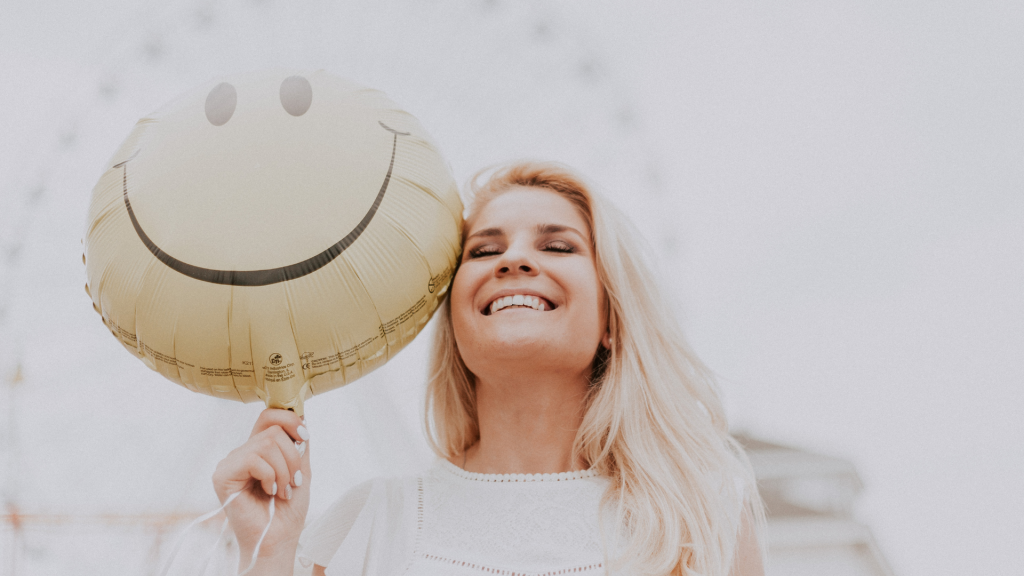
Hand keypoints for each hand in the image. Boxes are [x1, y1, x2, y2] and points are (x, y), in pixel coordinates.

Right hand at [212, 408, 310, 567]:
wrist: (279, 538)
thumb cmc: (288, 509)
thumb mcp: (301, 469)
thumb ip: (299, 443)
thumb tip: (301, 416)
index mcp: (259, 449)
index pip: (269, 416)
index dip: (290, 419)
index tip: (305, 437)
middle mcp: (242, 452)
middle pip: (273, 430)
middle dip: (293, 457)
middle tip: (293, 482)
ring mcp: (230, 462)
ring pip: (267, 443)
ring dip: (284, 470)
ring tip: (283, 491)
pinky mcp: (223, 475)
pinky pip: (254, 459)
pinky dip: (270, 476)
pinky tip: (269, 492)